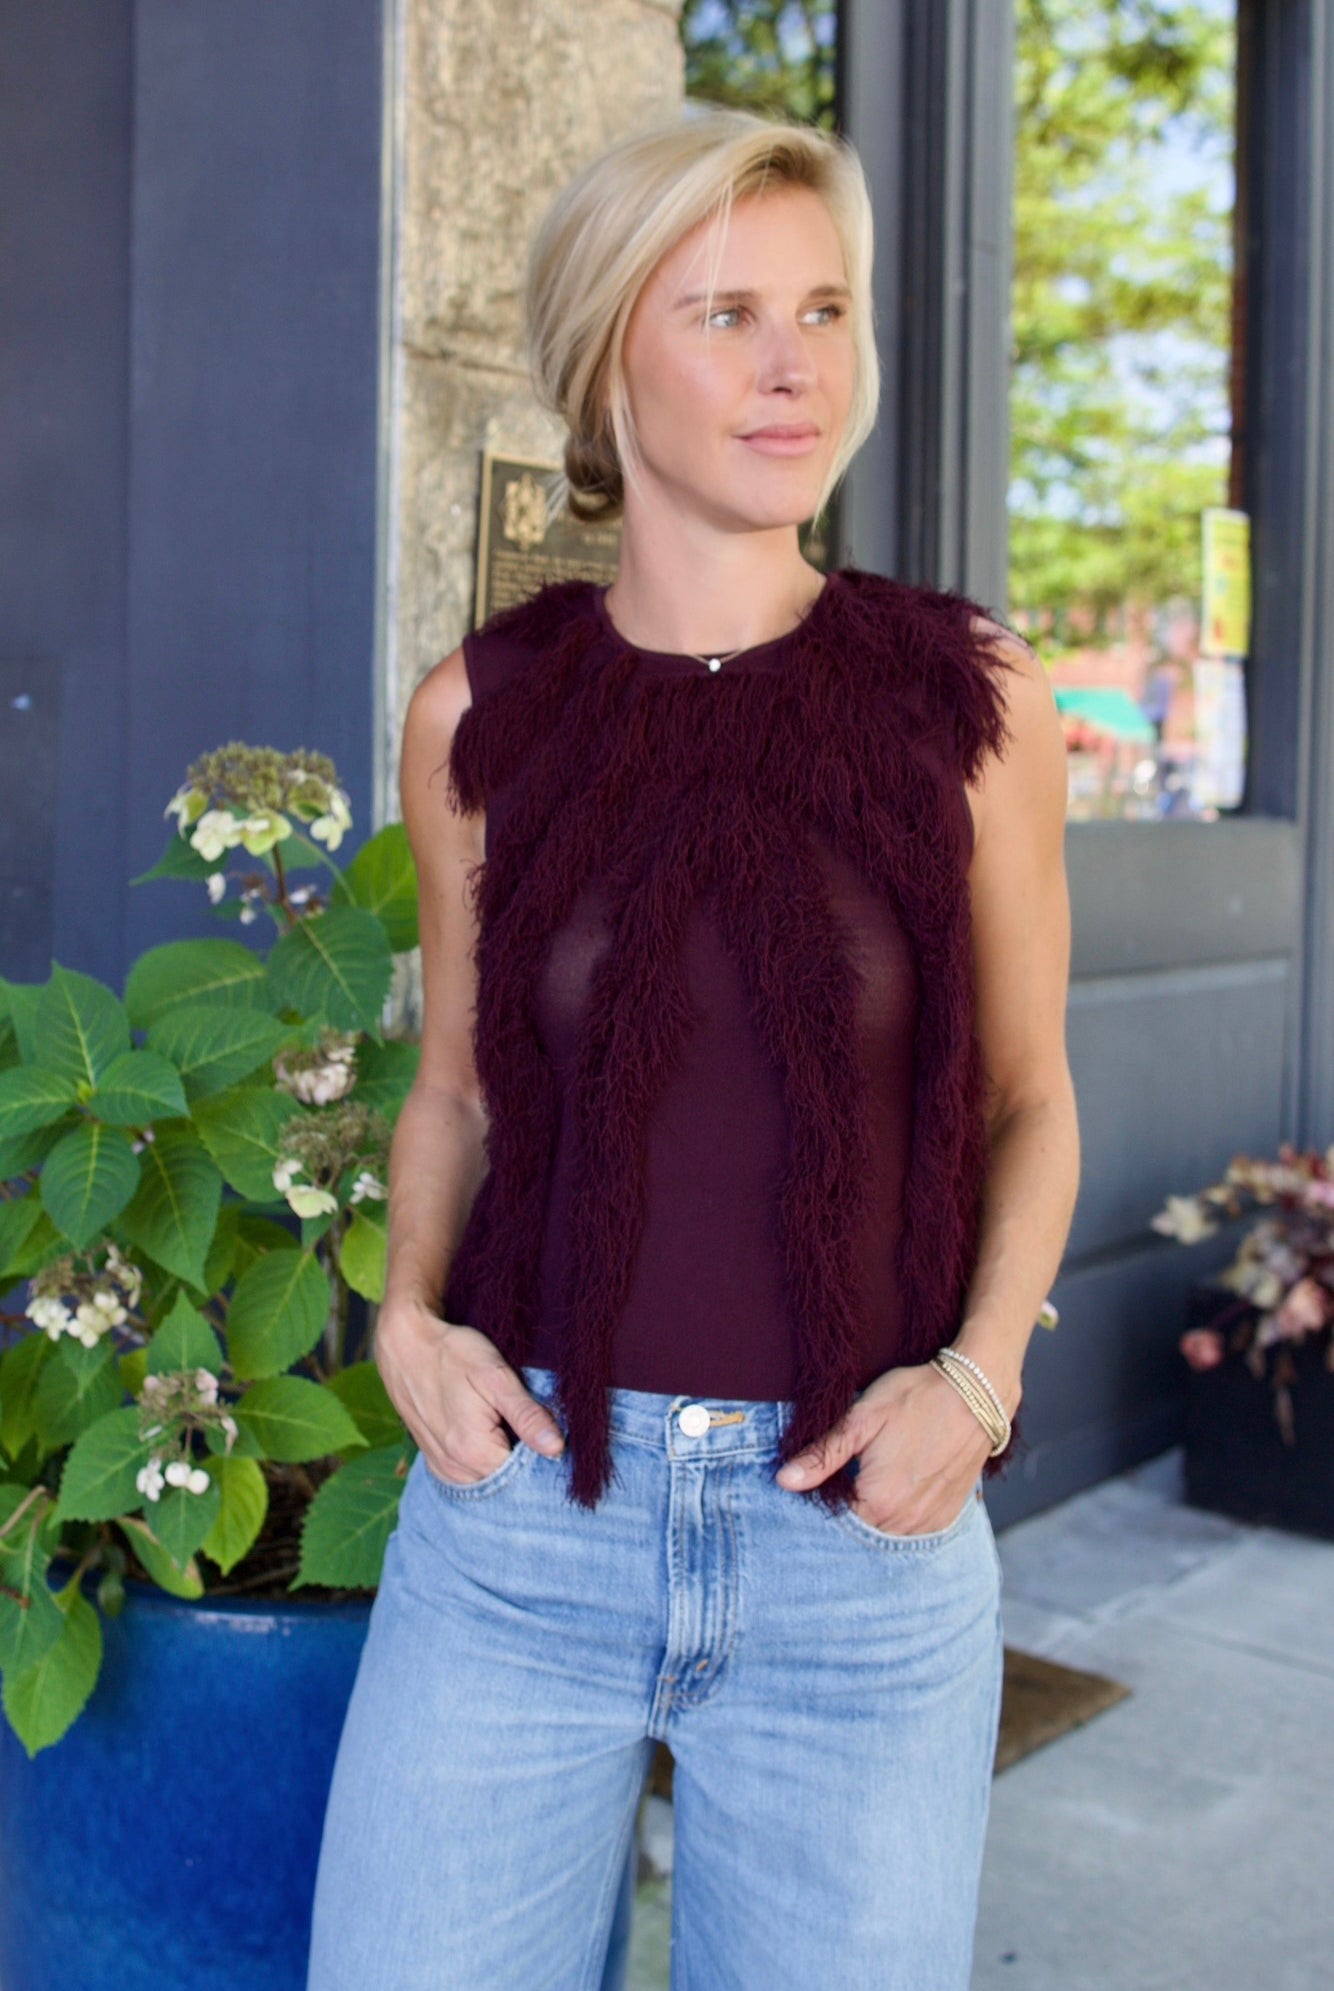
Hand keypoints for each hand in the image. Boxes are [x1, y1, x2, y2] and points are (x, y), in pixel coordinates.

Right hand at [374, 1299, 564, 1484]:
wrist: (404, 1345)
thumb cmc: (452, 1354)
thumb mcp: (495, 1377)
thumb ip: (527, 1416)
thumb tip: (557, 1449)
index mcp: (474, 1452)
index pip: (526, 1475)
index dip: (542, 1454)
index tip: (547, 1428)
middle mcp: (456, 1469)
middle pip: (506, 1480)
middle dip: (523, 1457)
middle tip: (526, 1420)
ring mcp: (442, 1468)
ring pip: (488, 1478)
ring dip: (502, 1458)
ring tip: (504, 1422)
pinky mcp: (435, 1461)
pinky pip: (469, 1474)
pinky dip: (483, 1460)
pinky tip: (487, 1432)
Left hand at [774, 1361, 991, 1533]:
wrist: (976, 1392)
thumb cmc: (916, 1397)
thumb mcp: (863, 1418)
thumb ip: (823, 1454)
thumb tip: (784, 1481)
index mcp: (877, 1501)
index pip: (834, 1521)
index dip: (824, 1500)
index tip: (826, 1477)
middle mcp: (904, 1522)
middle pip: (860, 1530)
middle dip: (849, 1509)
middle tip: (854, 1471)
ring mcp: (929, 1522)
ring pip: (887, 1534)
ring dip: (876, 1515)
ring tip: (878, 1477)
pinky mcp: (947, 1516)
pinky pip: (914, 1531)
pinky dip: (901, 1516)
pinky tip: (900, 1486)